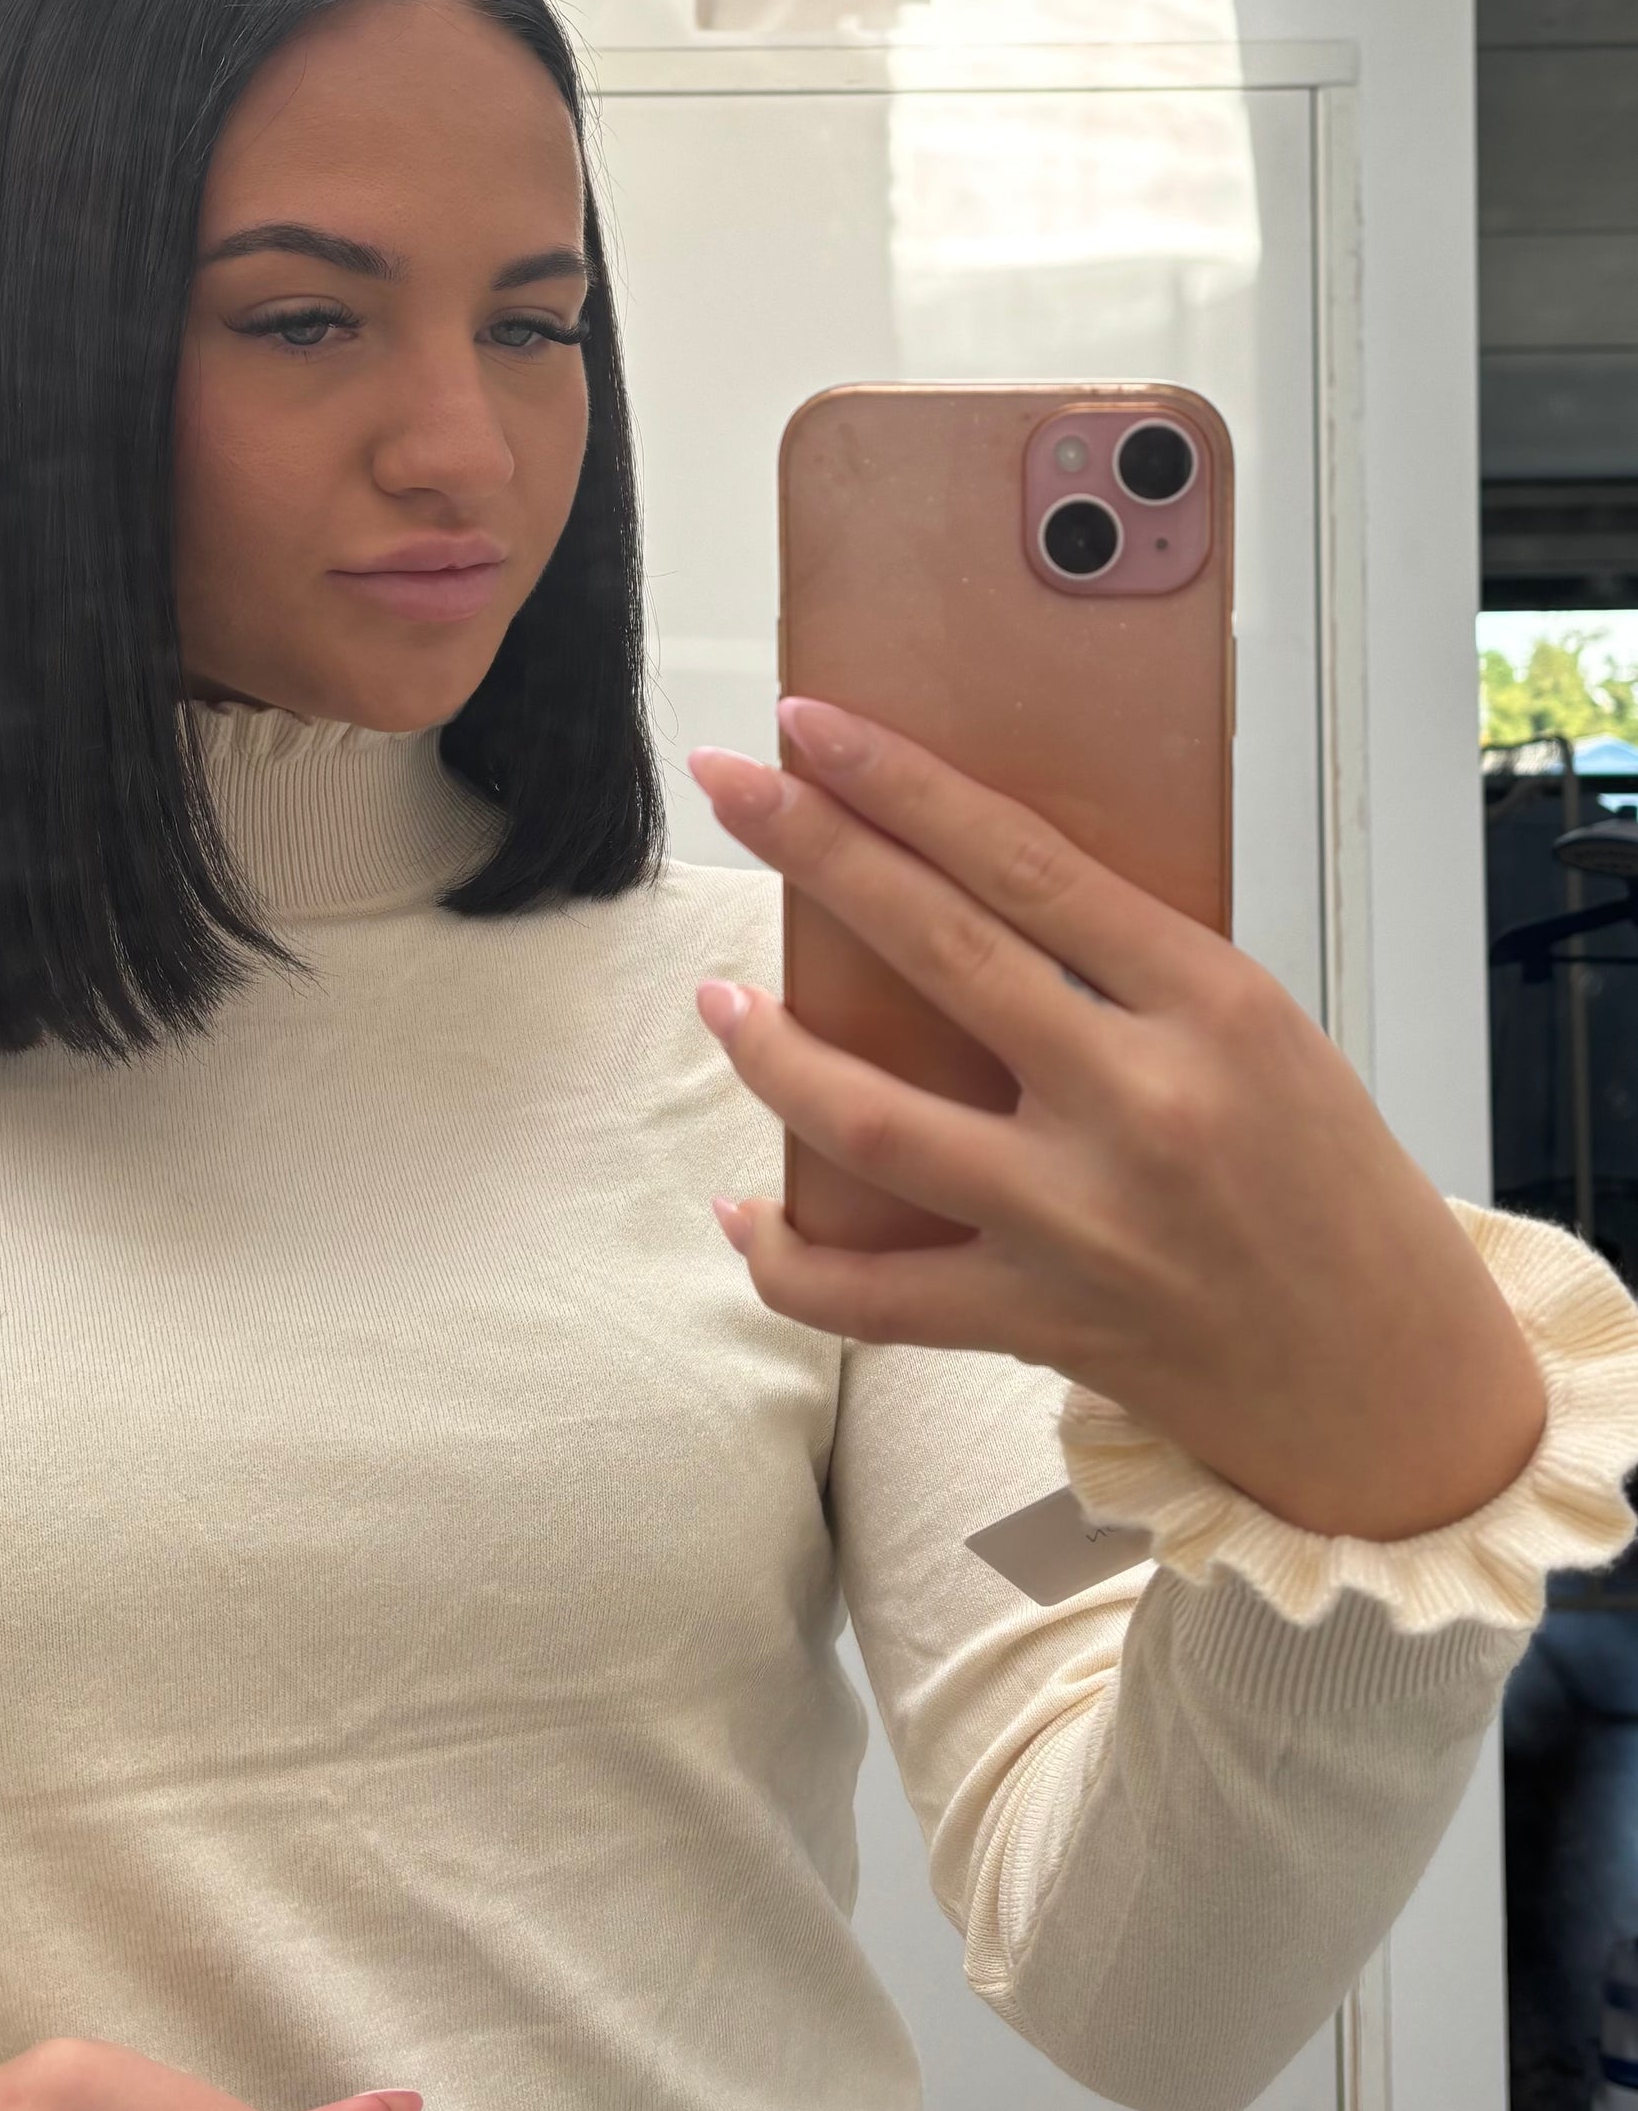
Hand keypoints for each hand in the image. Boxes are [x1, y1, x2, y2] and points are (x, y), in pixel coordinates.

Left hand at [689, 698, 1546, 1544]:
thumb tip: (975, 894)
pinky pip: (874, 1297)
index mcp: (1210, 1005)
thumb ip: (1135, 973)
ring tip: (718, 998)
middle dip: (815, 852)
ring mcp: (1081, 1220)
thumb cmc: (1338, 1194)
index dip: (904, 786)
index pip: (1025, 864)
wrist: (1392, 1381)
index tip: (815, 729)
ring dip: (776, 1053)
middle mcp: (1140, 1104)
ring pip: (876, 1123)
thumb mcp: (1270, 1036)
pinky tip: (745, 1209)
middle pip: (938, 951)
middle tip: (730, 786)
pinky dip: (790, 1259)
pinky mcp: (1041, 1319)